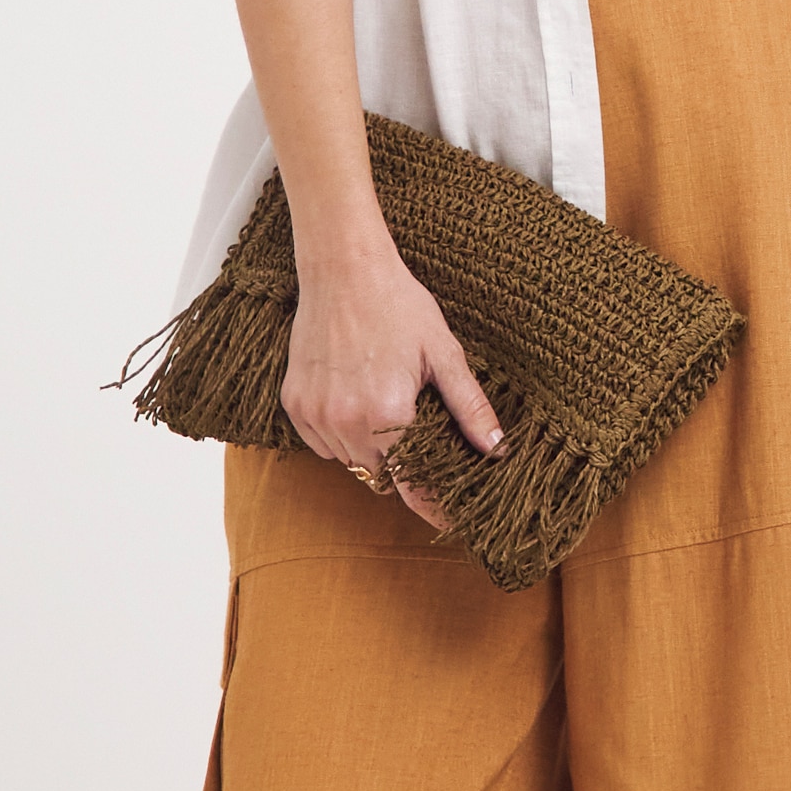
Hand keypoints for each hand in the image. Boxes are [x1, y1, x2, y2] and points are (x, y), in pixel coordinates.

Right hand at [284, 235, 502, 526]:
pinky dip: (341, 436)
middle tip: (423, 442)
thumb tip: (497, 449)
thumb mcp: (444, 354)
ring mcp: (314, 414)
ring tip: (388, 412)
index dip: (435, 508)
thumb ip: (469, 407)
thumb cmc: (398, 304)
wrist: (342, 269)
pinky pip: (321, 443)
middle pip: (381, 475)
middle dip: (405, 468)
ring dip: (372, 452)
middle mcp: (345, 421)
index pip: (412, 486)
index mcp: (387, 413)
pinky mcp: (294, 403)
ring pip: (350, 461)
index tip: (453, 521)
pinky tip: (356, 403)